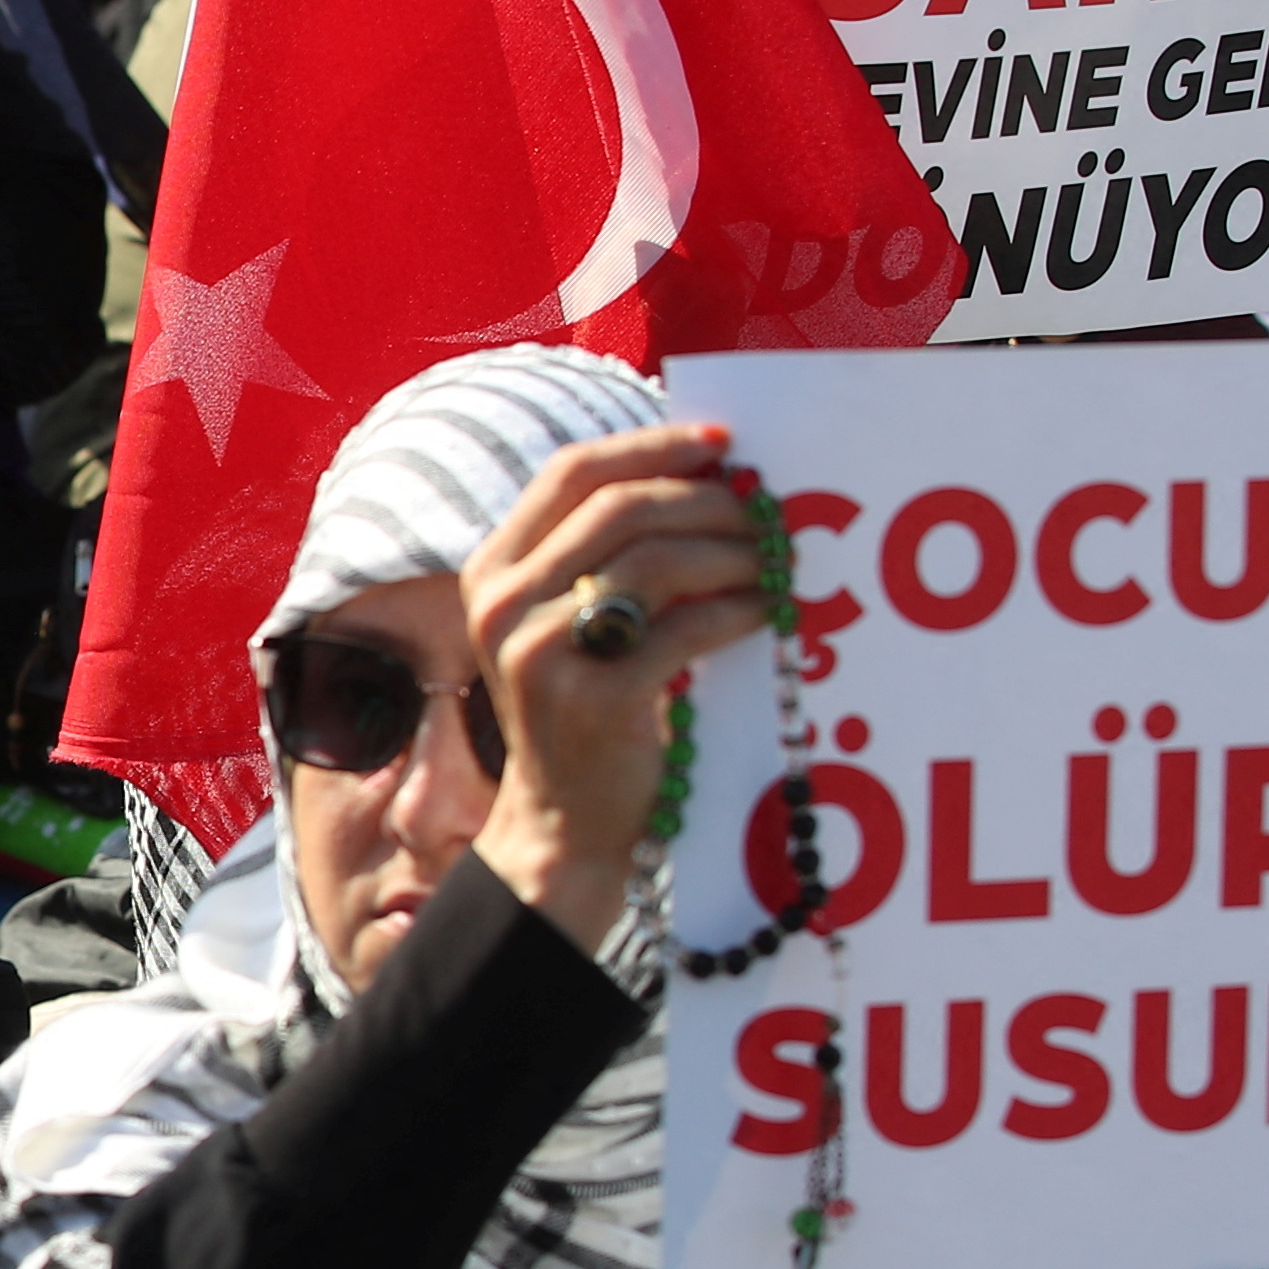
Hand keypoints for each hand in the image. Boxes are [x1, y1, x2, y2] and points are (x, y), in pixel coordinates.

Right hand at [456, 422, 771, 955]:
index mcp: (493, 570)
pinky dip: (738, 612)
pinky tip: (767, 614)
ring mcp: (539, 653)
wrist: (563, 825)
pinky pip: (684, 630)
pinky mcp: (592, 700)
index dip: (651, 446)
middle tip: (766, 514)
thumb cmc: (588, 710)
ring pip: (654, 561)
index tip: (723, 444)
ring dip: (732, 554)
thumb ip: (606, 555)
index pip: (572, 473)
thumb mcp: (570, 623)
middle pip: (620, 508)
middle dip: (706, 501)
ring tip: (776, 564)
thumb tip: (712, 476)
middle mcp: (502, 603)